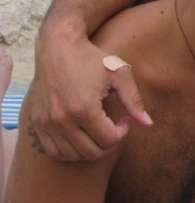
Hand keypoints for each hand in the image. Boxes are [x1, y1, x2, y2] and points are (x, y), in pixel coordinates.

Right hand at [29, 36, 152, 160]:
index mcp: (84, 108)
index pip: (108, 140)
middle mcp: (62, 119)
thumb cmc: (91, 59)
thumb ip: (134, 101)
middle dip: (109, 143)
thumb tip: (148, 124)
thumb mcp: (119, 74)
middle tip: (114, 127)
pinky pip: (54, 151)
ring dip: (91, 148)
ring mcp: (47, 123)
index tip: (125, 119)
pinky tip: (82, 135)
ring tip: (99, 130)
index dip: (123, 132)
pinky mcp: (37, 123)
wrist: (57, 47)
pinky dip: (71, 151)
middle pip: (92, 152)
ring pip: (73, 156)